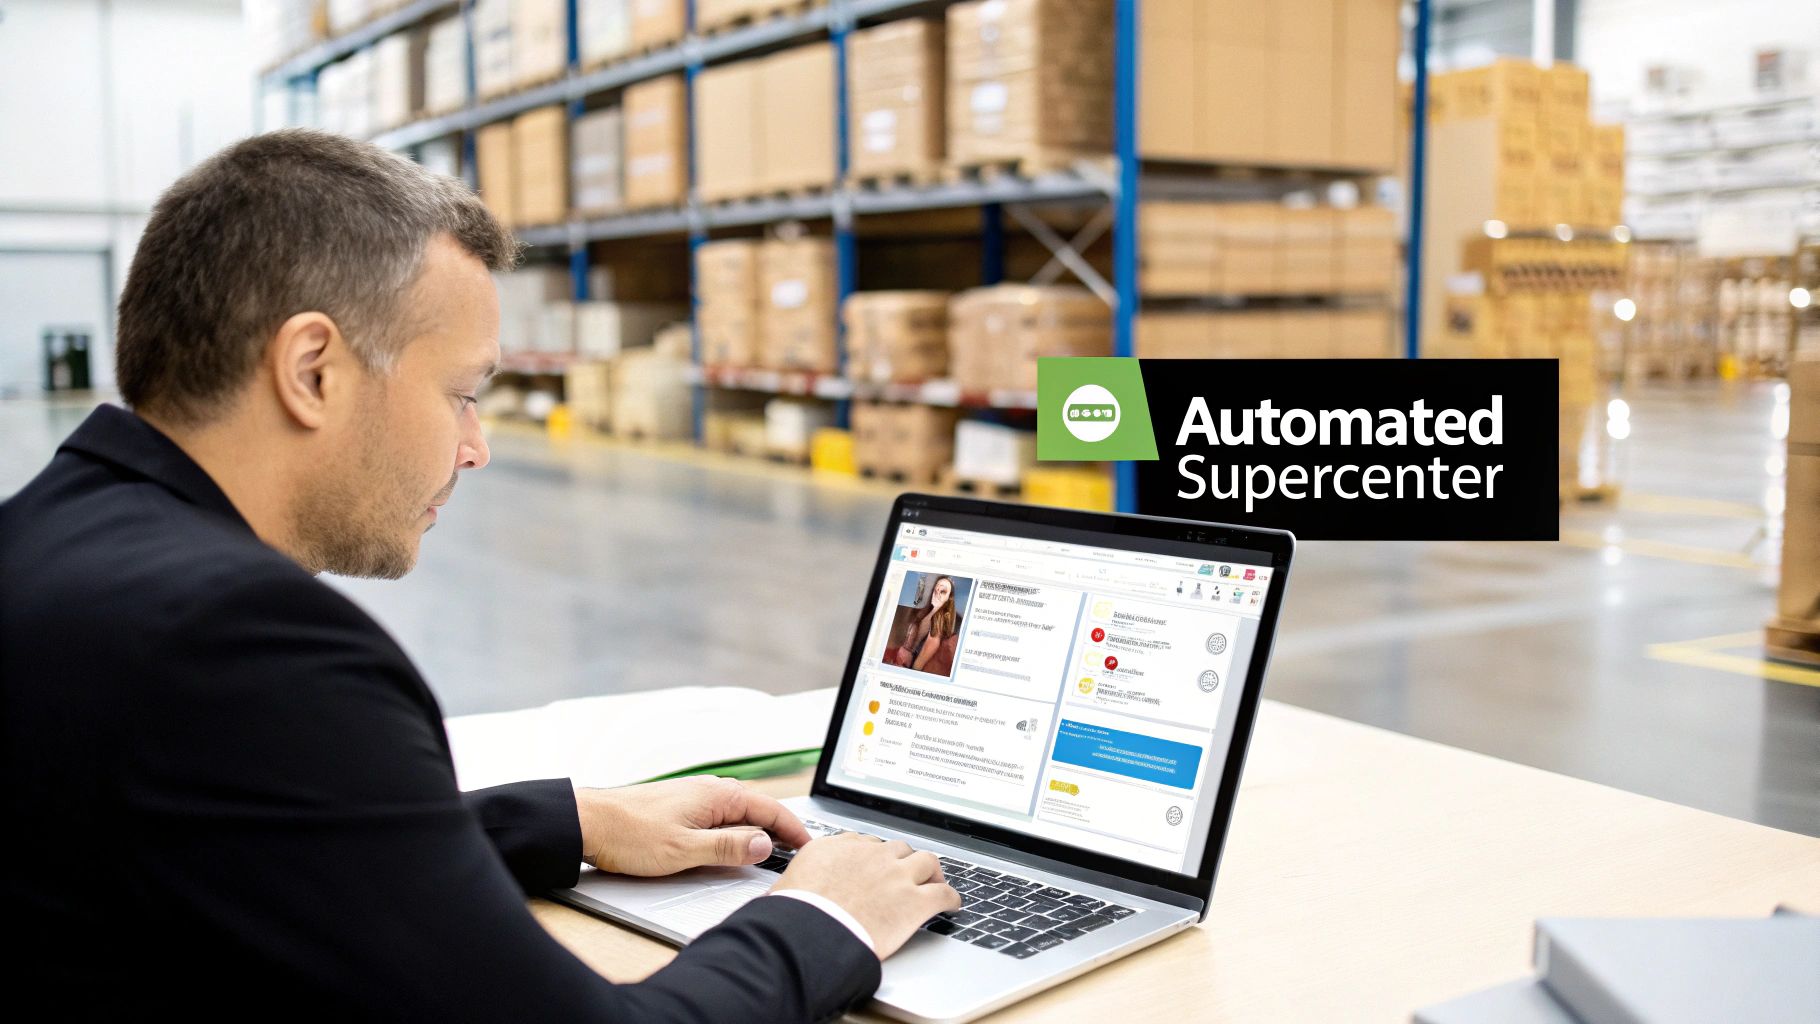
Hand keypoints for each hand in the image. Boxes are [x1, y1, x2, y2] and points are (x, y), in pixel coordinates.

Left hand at [575, 776, 811, 875]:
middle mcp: (709, 790)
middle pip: (757, 809)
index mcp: (717, 796)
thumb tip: (765, 844)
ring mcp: (695, 797)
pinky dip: (735, 829)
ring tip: (771, 851)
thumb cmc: (629, 834)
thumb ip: (728, 847)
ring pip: (738, 812)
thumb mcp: (685, 850)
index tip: (809, 846)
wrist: (588, 823)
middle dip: (780, 829)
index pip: (770, 809)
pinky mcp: (681, 807)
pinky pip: (720, 816)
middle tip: (797, 852)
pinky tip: (732, 844)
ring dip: (757, 830)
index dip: (793, 829)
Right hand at [772, 834, 960, 958]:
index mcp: (836, 848)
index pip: (863, 842)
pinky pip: (943, 893)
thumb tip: (786, 894)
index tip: (875, 863)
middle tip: (905, 872)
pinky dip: (951, 898)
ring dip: (931, 872)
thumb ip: (799, 881)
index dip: (873, 855)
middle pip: (897, 848)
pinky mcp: (914, 902)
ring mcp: (895, 876)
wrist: (811, 933)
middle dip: (902, 860)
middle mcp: (869, 855)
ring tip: (935, 881)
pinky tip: (952, 904)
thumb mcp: (787, 886)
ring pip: (926, 861)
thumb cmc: (794, 915)